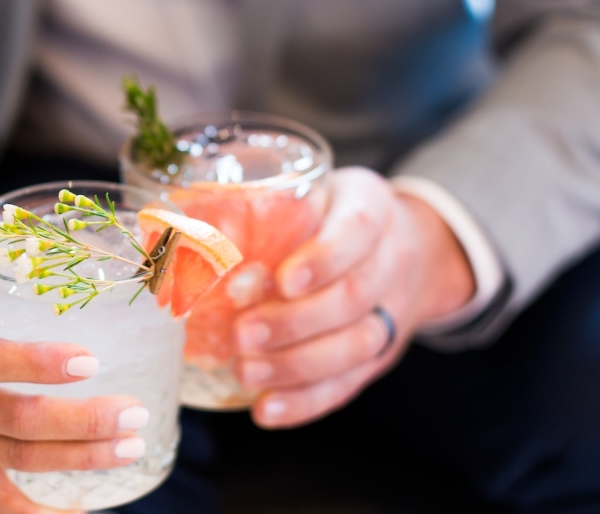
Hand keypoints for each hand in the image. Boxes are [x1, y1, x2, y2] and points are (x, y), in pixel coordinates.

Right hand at [0, 297, 148, 512]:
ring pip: (21, 459)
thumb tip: (77, 258)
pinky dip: (43, 510)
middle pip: (18, 419)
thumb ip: (6, 291)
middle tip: (134, 412)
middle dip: (83, 420)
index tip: (90, 361)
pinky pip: (2, 503)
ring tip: (130, 447)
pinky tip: (86, 503)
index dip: (38, 362)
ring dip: (82, 458)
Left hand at [233, 167, 473, 428]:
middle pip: (355, 296)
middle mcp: (392, 260)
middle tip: (243, 334)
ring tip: (247, 372)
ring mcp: (392, 311)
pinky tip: (266, 409)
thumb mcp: (314, 190)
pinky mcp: (380, 355)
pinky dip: (306, 401)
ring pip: (358, 345)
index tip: (283, 280)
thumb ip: (271, 206)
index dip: (323, 260)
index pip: (357, 231)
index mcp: (371, 208)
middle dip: (296, 322)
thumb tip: (192, 226)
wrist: (408, 245)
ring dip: (297, 366)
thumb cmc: (334, 213)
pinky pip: (349, 383)